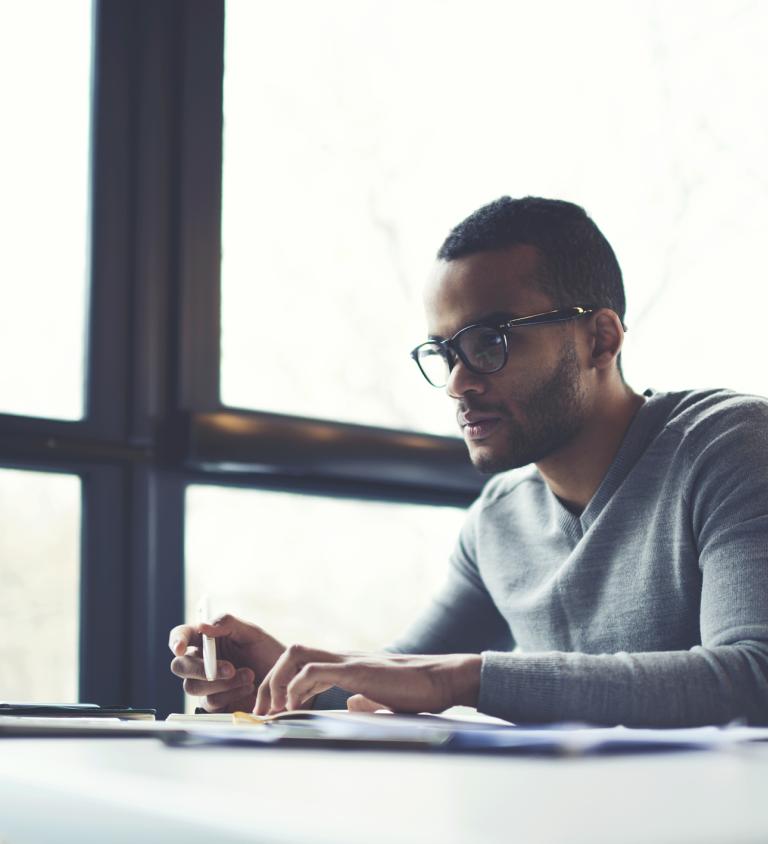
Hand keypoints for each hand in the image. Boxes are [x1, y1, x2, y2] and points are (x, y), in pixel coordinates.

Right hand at [169, 614, 284, 712]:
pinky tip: (247, 687)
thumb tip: (202, 626)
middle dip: (199, 669)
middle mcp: (201, 662)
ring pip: (193, 687)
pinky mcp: (214, 704)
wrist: (285, 680)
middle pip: (180, 666)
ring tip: (248, 676)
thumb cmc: (267, 653)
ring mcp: (206, 685)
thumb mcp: (251, 633)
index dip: (176, 640)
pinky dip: (230, 694)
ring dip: (222, 682)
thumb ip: (227, 623)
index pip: (181, 636)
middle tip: (228, 669)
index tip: (181, 647)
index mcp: (206, 640)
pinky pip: (209, 703)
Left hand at [254, 646, 481, 715]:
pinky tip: (294, 707)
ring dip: (276, 681)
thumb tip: (351, 705)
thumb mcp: (383, 698)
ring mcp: (348, 661)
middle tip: (261, 714)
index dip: (279, 686)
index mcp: (347, 666)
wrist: (443, 680)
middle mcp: (342, 658)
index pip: (301, 665)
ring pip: (296, 655)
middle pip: (291, 653)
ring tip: (274, 710)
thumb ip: (365, 700)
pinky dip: (296, 687)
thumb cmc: (419, 691)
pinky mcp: (356, 670)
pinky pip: (314, 671)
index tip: (271, 714)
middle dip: (268, 682)